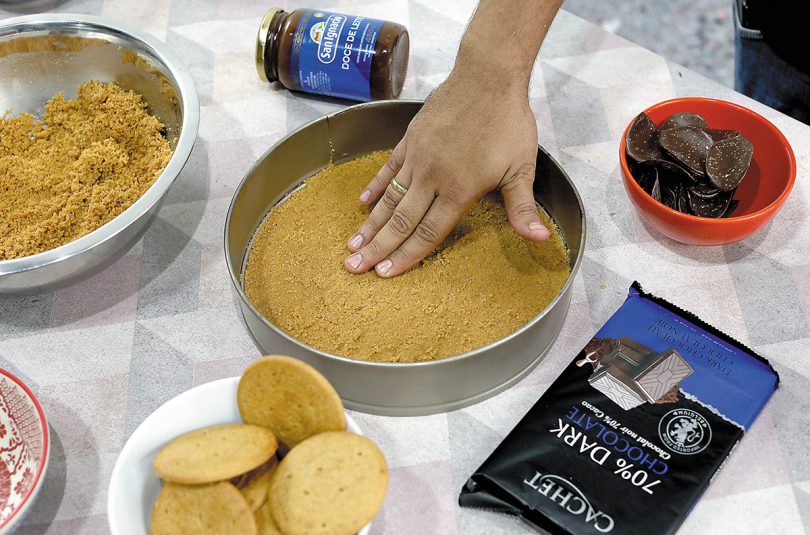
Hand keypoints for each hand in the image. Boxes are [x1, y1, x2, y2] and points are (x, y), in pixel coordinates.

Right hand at [343, 70, 548, 277]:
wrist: (487, 76)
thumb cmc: (508, 122)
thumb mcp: (522, 168)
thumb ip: (522, 208)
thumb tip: (540, 240)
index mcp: (459, 190)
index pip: (428, 233)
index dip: (405, 256)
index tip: (385, 273)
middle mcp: (432, 178)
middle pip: (400, 221)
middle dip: (377, 248)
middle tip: (352, 267)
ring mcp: (418, 158)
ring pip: (389, 198)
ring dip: (369, 224)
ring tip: (351, 244)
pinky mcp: (411, 139)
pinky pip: (389, 169)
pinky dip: (375, 187)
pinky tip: (362, 203)